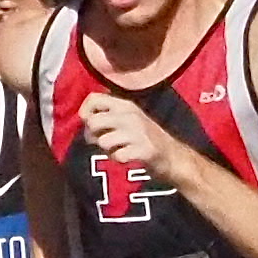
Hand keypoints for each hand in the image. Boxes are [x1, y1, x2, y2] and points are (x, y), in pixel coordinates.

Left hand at [77, 93, 199, 201]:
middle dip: (92, 136)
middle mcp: (131, 115)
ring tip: (118, 149)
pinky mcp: (144, 149)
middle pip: (93, 122)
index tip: (90, 125)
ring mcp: (138, 132)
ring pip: (103, 141)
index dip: (85, 112)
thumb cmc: (143, 137)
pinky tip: (128, 157)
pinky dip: (119, 159)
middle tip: (102, 141)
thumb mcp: (127, 118)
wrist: (172, 155)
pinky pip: (118, 156)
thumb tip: (85, 121)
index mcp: (125, 104)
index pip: (93, 98)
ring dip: (107, 150)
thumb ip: (107, 116)